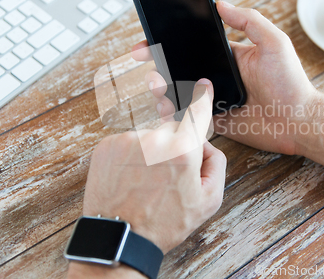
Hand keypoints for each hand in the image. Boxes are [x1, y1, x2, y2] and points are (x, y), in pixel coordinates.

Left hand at [81, 79, 225, 254]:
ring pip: (149, 135)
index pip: (197, 112)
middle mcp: (154, 139)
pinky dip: (132, 154)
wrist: (121, 237)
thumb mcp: (208, 200)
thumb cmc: (164, 222)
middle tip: (170, 173)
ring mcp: (127, 140)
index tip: (203, 86)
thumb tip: (206, 144)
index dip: (202, 97)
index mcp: (183, 151)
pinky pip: (128, 141)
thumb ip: (216, 163)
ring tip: (146, 181)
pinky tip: (131, 177)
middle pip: (173, 127)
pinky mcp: (106, 145)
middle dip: (176, 144)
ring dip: (152, 151)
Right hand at [132, 1, 318, 155]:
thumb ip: (249, 21)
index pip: (191, 45)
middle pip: (178, 69)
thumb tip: (221, 4)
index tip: (148, 40)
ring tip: (156, 86)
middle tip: (145, 64)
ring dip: (161, 89)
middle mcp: (216, 77)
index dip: (168, 42)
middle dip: (157, 66)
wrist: (299, 122)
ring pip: (178, 94)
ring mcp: (213, 100)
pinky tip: (166, 108)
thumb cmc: (291, 82)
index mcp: (226, 57)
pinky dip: (173, 114)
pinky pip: (188, 118)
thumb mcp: (274, 43)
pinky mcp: (213, 122)